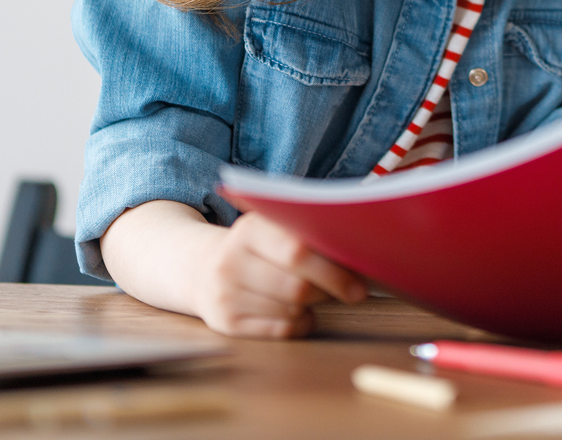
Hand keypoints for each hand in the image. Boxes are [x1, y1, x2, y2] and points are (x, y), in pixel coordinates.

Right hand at [195, 208, 367, 337]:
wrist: (201, 268)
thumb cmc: (257, 249)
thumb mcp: (272, 230)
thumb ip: (307, 236)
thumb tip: (360, 256)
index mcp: (249, 229)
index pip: (297, 252)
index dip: (333, 271)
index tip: (360, 283)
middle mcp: (231, 261)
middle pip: (297, 287)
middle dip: (330, 291)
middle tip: (352, 293)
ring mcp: (225, 294)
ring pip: (291, 311)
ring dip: (313, 308)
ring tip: (315, 297)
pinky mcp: (225, 323)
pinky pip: (280, 331)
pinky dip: (300, 324)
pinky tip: (300, 313)